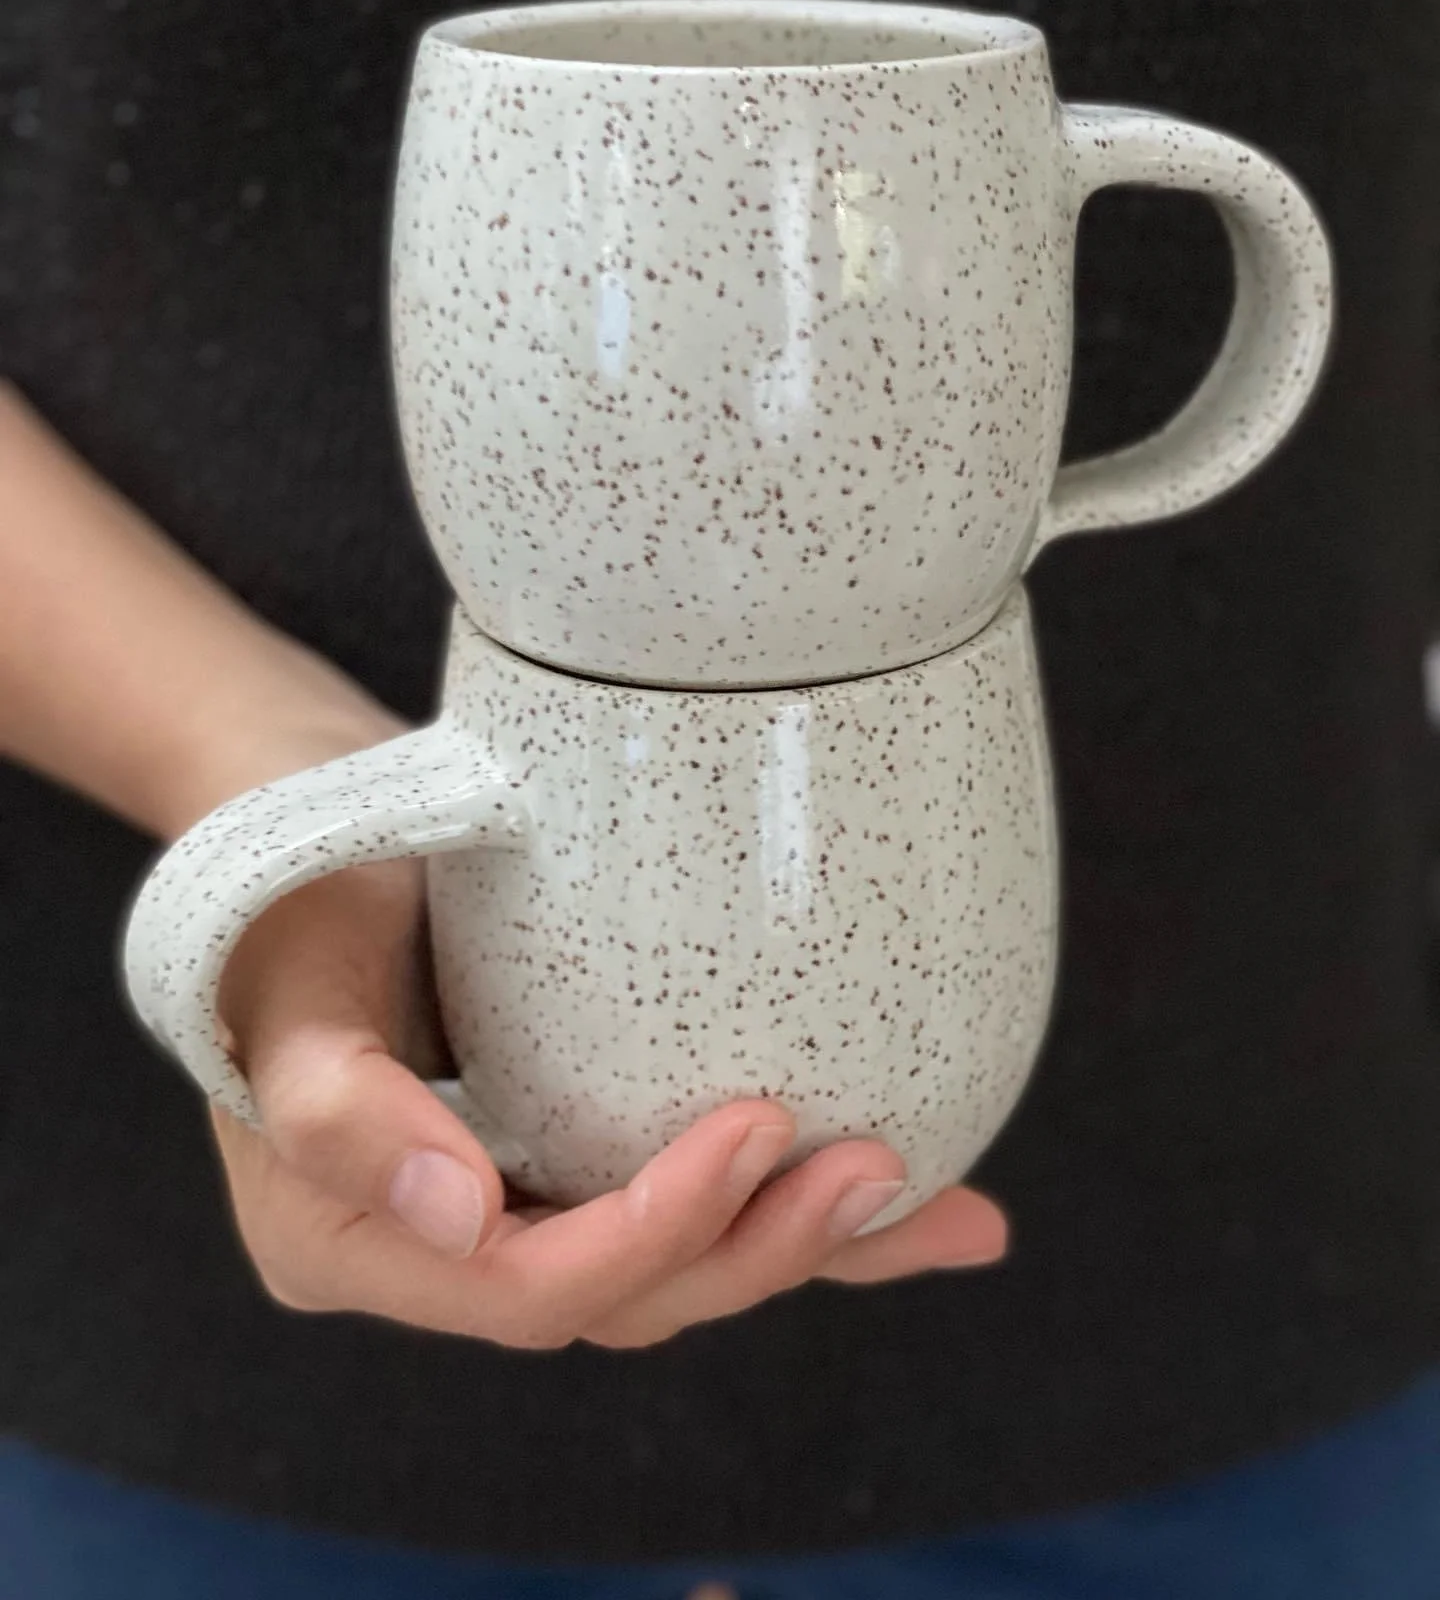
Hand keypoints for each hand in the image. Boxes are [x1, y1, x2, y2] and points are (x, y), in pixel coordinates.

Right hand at [214, 846, 1007, 1349]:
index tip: (754, 1129)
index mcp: (354, 1245)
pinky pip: (693, 1208)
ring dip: (807, 1246)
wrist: (322, 839)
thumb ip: (343, 1112)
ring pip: (674, 1268)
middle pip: (622, 1297)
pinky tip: (922, 1208)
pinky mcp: (575, 1157)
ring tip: (939, 1206)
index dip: (649, 1232)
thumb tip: (462, 1214)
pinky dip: (800, 1216)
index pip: (524, 1288)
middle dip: (756, 1250)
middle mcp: (446, 1248)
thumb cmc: (289, 902)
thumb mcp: (290, 989)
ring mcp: (521, 1206)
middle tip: (871, 1167)